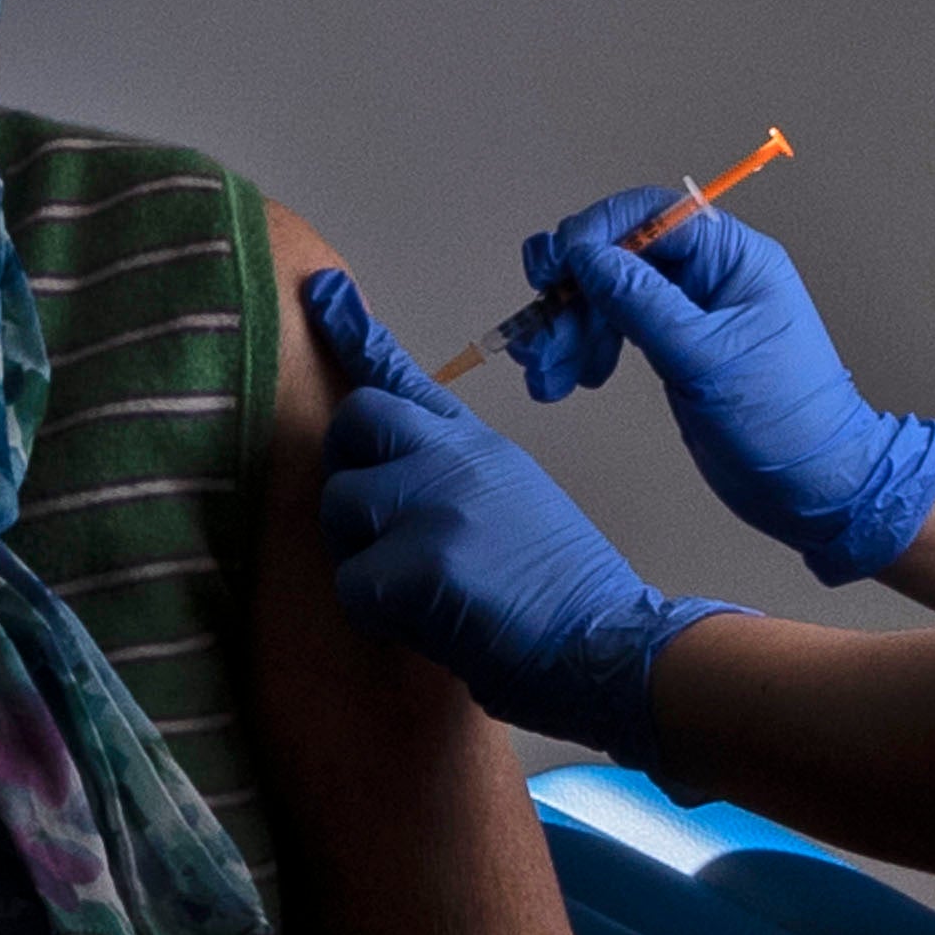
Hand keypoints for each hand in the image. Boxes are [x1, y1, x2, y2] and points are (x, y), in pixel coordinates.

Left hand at [303, 269, 729, 767]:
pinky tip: (430, 626)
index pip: (405, 377)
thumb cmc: (566, 596)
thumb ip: (455, 478)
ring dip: (362, 560)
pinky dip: (379, 615)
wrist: (615, 646)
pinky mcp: (422, 564)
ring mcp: (439, 504)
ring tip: (422, 593)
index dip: (354, 332)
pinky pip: (353, 584)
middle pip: (353, 422)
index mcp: (480, 448)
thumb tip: (391, 485)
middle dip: (348, 473)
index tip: (319, 287)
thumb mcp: (517, 504)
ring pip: (341, 508)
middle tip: (379, 530)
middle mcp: (456, 458)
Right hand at [508, 189, 934, 586]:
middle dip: (572, 292)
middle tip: (541, 336)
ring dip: (567, 327)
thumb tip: (585, 255)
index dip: (595, 232)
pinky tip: (571, 379)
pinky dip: (583, 348)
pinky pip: (614, 328)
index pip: (651, 214)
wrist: (814, 488)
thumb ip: (641, 301)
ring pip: (607, 293)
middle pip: (618, 253)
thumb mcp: (704, 358)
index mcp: (733, 259)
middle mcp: (709, 276)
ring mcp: (689, 313)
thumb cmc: (784, 422)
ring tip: (548, 375)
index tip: (557, 268)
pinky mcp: (673, 349)